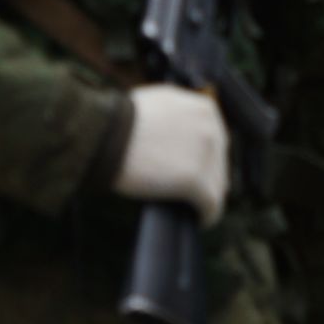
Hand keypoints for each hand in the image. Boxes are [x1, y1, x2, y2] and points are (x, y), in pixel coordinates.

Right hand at [113, 86, 229, 227]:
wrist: (104, 135)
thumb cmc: (120, 121)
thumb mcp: (159, 103)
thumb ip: (179, 115)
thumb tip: (182, 133)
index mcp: (204, 110)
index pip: (216, 141)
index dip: (206, 159)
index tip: (194, 171)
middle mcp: (211, 129)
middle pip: (219, 163)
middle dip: (207, 178)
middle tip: (192, 194)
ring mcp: (206, 155)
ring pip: (217, 185)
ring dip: (207, 198)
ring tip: (196, 209)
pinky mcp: (196, 181)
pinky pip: (212, 205)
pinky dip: (207, 215)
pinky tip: (200, 220)